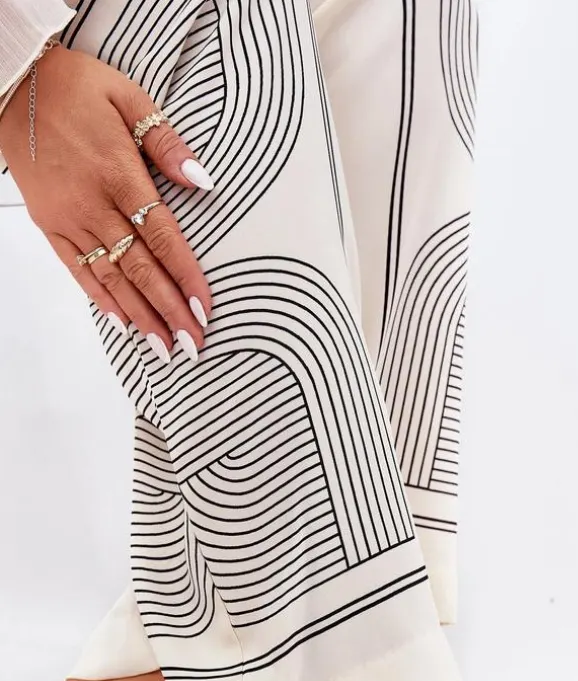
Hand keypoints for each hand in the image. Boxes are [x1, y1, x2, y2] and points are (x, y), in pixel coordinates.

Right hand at [0, 44, 213, 362]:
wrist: (13, 82)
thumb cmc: (75, 87)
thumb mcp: (129, 98)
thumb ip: (166, 143)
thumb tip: (203, 180)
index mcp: (119, 173)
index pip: (162, 236)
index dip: (185, 276)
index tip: (204, 308)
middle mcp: (93, 204)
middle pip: (139, 268)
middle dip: (168, 310)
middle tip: (193, 344)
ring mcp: (68, 217)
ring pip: (110, 277)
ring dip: (140, 315)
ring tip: (163, 347)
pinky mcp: (48, 223)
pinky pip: (77, 268)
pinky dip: (100, 298)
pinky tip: (123, 323)